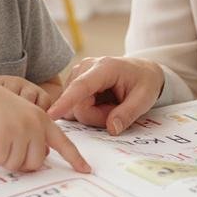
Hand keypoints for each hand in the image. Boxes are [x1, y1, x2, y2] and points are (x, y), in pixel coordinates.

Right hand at [0, 77, 90, 173]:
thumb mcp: (23, 118)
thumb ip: (34, 135)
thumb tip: (42, 157)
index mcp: (43, 120)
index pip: (64, 143)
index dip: (75, 158)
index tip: (86, 171)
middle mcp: (36, 125)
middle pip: (34, 164)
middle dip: (18, 161)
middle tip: (6, 145)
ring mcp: (20, 129)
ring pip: (14, 164)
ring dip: (1, 156)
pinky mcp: (3, 134)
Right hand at [46, 56, 164, 135]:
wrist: (142, 71)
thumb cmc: (144, 82)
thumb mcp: (145, 98)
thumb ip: (128, 114)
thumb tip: (111, 129)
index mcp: (104, 67)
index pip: (81, 86)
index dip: (66, 101)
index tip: (51, 114)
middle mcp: (85, 67)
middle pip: (79, 106)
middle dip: (98, 116)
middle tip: (117, 110)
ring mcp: (77, 74)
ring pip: (75, 109)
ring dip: (94, 114)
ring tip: (111, 105)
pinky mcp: (74, 83)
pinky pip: (74, 107)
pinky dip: (89, 111)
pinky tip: (101, 103)